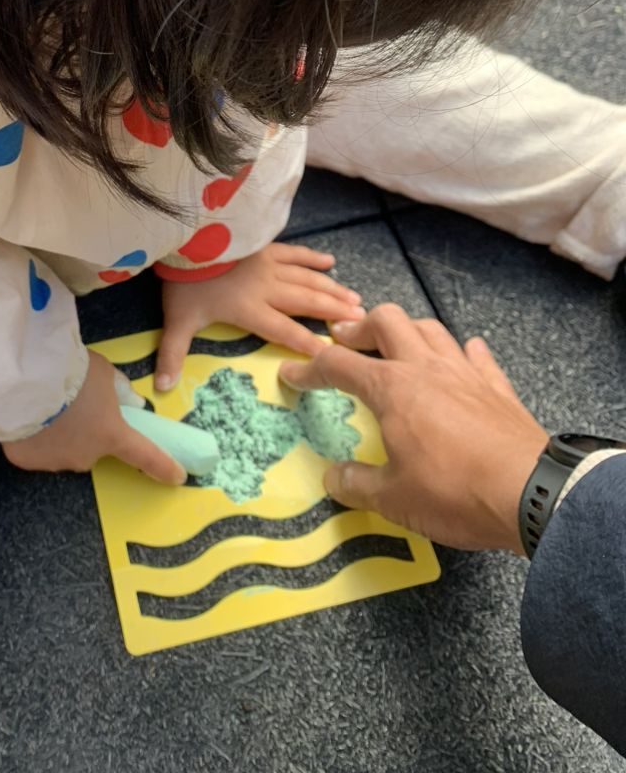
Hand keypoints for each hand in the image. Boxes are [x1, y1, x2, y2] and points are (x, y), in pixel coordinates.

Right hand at [2, 349, 186, 483]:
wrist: (25, 380)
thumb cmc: (72, 372)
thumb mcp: (104, 372)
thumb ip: (119, 390)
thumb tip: (133, 403)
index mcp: (113, 435)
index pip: (145, 455)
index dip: (163, 467)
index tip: (178, 478)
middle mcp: (87, 456)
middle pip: (93, 447)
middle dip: (88, 431)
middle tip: (75, 404)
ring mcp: (55, 462)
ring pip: (63, 450)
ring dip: (60, 434)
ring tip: (45, 405)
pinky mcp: (26, 461)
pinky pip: (36, 450)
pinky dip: (34, 437)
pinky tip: (26, 415)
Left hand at [156, 242, 363, 390]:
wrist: (185, 239)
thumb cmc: (183, 282)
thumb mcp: (176, 321)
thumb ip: (172, 354)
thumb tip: (161, 387)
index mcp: (250, 309)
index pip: (285, 331)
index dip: (308, 343)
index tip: (332, 355)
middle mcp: (266, 288)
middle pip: (306, 302)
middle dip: (333, 312)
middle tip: (360, 320)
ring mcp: (268, 264)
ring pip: (307, 279)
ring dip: (332, 289)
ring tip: (355, 299)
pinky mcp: (264, 246)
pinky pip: (294, 252)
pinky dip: (312, 258)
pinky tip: (329, 262)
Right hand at [278, 304, 547, 552]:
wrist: (532, 493)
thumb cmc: (454, 492)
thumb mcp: (394, 500)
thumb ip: (358, 485)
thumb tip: (333, 479)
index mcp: (392, 388)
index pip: (338, 366)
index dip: (308, 368)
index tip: (290, 374)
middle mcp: (426, 368)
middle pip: (388, 321)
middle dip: (361, 328)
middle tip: (347, 344)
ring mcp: (465, 373)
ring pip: (431, 328)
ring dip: (409, 331)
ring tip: (399, 347)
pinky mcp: (498, 388)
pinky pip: (478, 356)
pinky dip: (464, 352)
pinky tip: (464, 355)